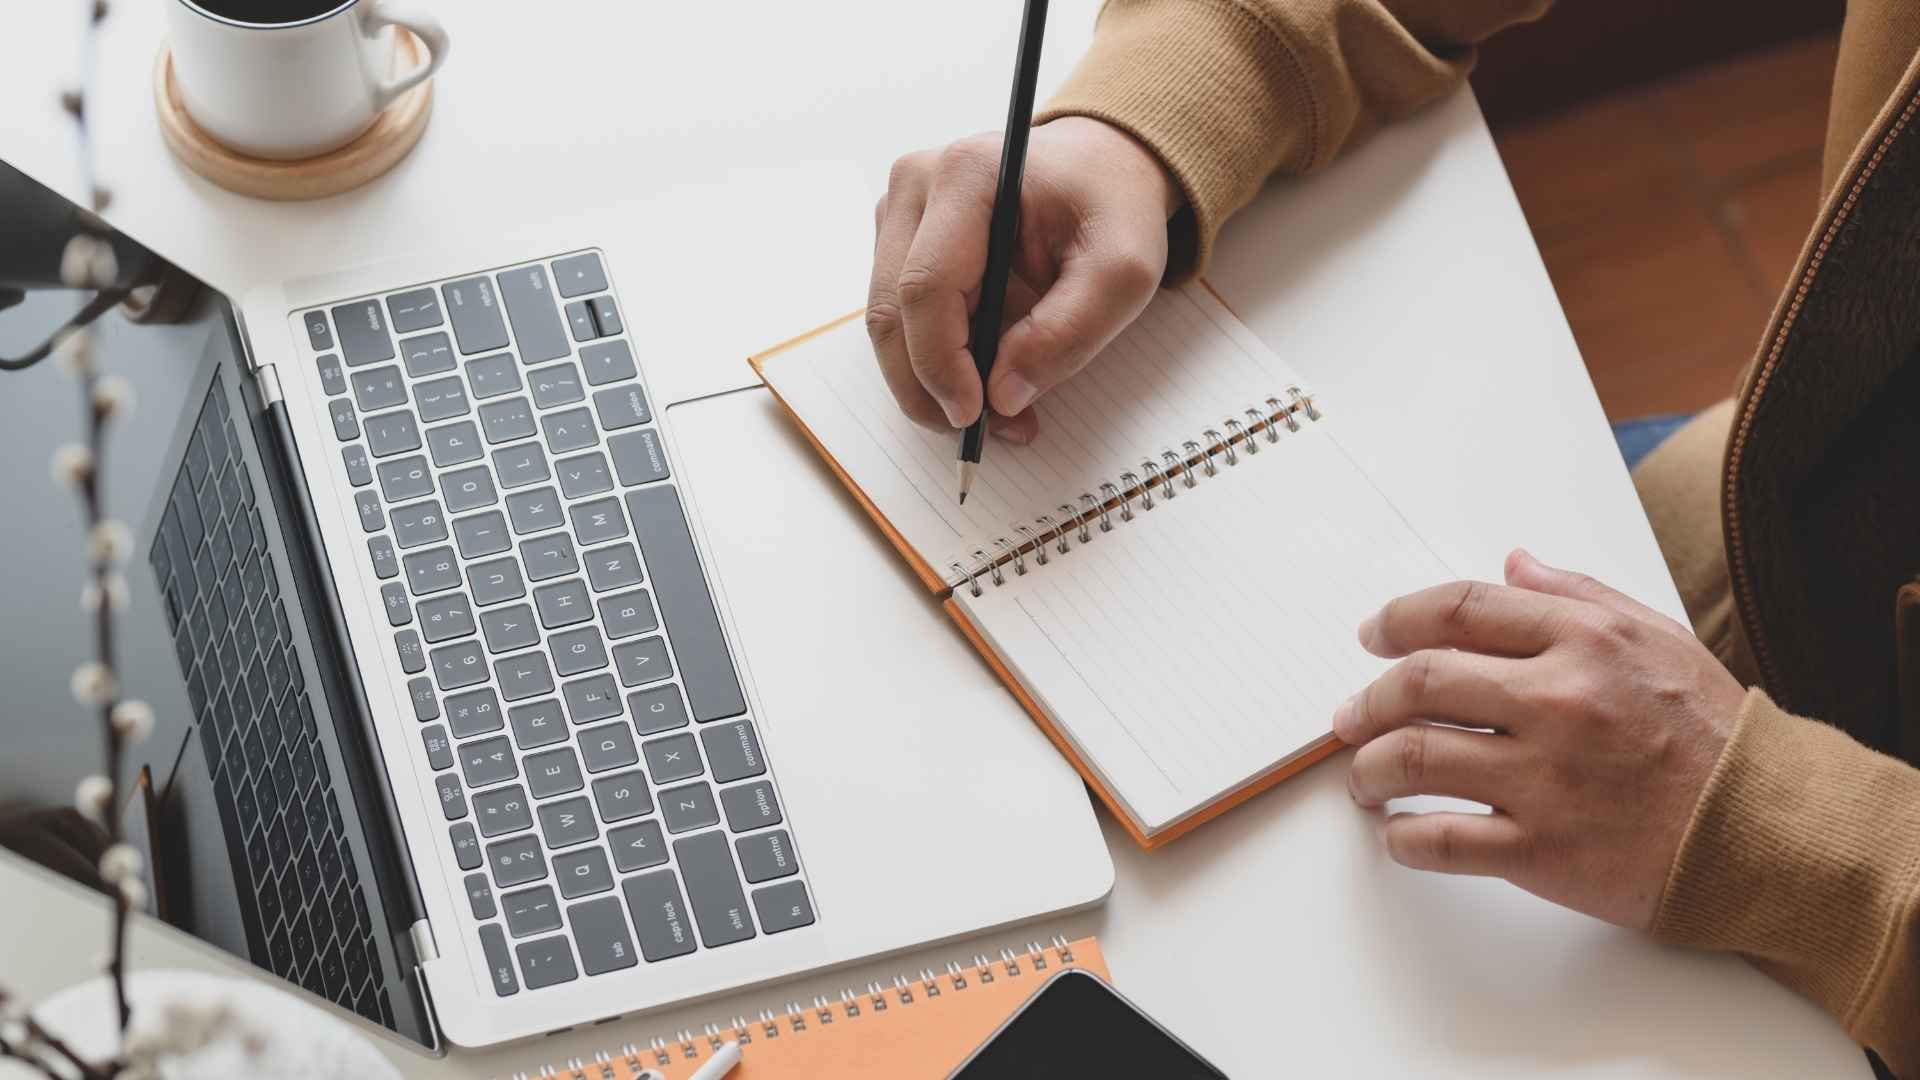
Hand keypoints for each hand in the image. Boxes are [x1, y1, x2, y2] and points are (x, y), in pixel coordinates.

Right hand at [867, 117, 1181, 441]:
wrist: (1101, 167)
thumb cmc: (1112, 208)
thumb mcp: (1123, 272)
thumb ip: (1068, 333)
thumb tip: (1003, 397)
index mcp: (967, 174)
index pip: (925, 286)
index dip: (941, 363)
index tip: (975, 416)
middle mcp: (916, 184)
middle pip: (891, 311)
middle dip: (928, 387)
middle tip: (981, 432)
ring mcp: (899, 210)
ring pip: (888, 321)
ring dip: (929, 382)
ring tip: (995, 413)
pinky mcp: (899, 238)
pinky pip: (900, 317)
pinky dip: (932, 361)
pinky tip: (981, 378)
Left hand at [1332, 549, 1745, 929]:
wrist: (1768, 830)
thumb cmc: (1713, 734)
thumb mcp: (1656, 637)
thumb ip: (1577, 595)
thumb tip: (1512, 563)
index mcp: (1582, 640)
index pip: (1457, 610)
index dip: (1397, 620)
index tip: (1372, 635)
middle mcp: (1557, 700)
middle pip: (1418, 682)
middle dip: (1366, 699)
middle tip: (1349, 716)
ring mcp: (1545, 778)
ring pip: (1413, 758)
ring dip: (1369, 768)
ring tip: (1363, 777)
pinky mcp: (1543, 849)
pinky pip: (1439, 839)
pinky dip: (1401, 838)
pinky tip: (1396, 833)